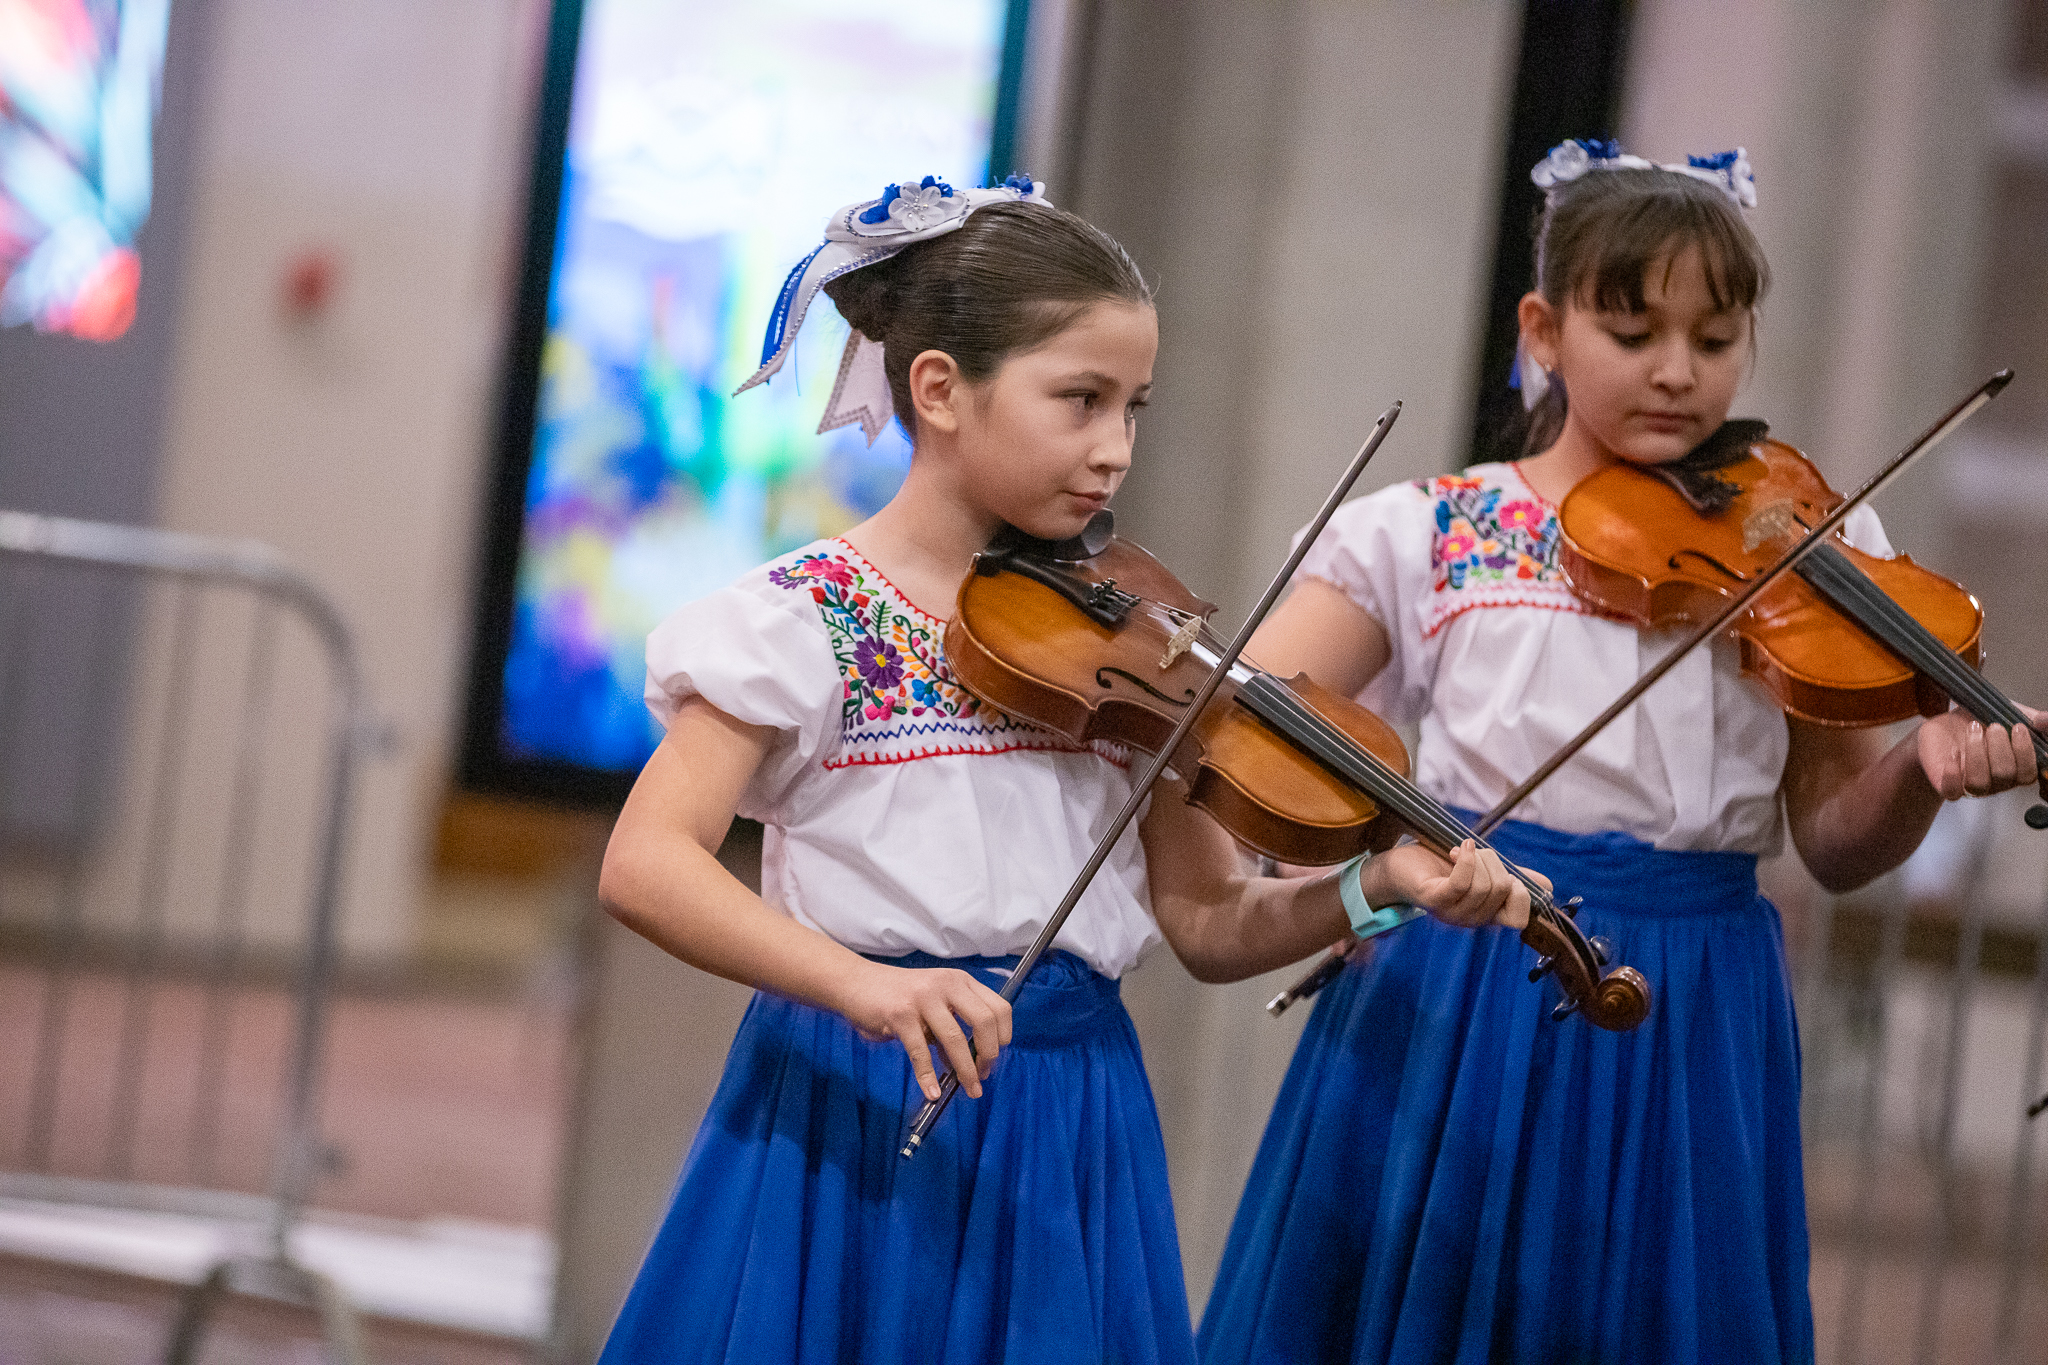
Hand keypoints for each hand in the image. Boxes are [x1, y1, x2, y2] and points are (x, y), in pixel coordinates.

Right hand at [833, 963, 1013, 1100]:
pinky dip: (928, 1075)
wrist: (855, 983)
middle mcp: (946, 984)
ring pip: (955, 1038)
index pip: (999, 1007)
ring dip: (965, 1070)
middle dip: (989, 1054)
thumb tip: (968, 1064)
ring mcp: (923, 997)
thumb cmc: (897, 997)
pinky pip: (920, 1051)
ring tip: (969, 1089)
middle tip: (983, 1075)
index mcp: (960, 981)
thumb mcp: (932, 1006)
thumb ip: (950, 1029)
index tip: (994, 1057)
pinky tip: (932, 1092)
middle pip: (984, 1021)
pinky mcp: (900, 1014)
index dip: (1003, 1036)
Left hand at [1366, 840, 1544, 930]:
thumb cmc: (1437, 866)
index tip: (1505, 871)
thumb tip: (1547, 887)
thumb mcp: (1482, 870)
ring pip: (1485, 885)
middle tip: (1473, 854)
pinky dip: (1465, 860)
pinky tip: (1457, 848)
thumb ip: (1511, 877)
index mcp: (1487, 914)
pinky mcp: (1434, 900)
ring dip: (1476, 858)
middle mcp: (1472, 919)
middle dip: (1494, 862)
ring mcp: (1452, 913)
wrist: (1397, 867)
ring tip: (1457, 851)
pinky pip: (1462, 883)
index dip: (1522, 892)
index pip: (1520, 918)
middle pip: (1504, 890)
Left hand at [1916, 704, 2042, 800]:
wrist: (1945, 725)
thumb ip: (2032, 718)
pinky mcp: (1946, 785)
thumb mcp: (2010, 713)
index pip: (2028, 774)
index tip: (2018, 727)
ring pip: (1979, 784)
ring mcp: (1971, 786)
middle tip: (1991, 726)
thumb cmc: (1981, 721)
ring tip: (1973, 730)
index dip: (2025, 752)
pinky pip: (1952, 792)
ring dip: (1977, 754)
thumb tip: (2044, 720)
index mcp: (2016, 768)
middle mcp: (1996, 781)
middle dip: (1999, 747)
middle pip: (2004, 775)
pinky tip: (1954, 752)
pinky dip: (1953, 773)